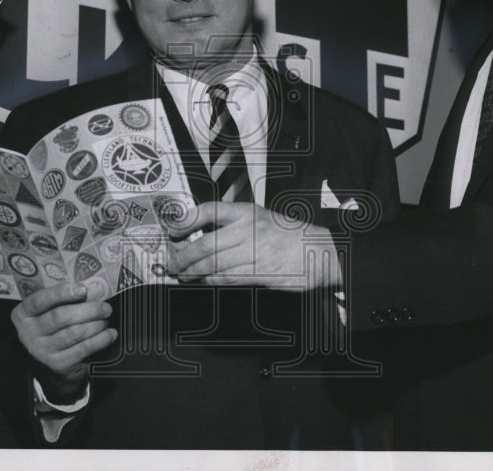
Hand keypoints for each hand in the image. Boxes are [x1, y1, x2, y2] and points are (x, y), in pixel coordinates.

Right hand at [11, 282, 116, 404]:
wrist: (46, 365)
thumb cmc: (51, 328)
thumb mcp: (46, 313)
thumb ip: (60, 301)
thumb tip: (92, 288)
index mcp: (23, 314)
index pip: (40, 300)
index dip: (62, 293)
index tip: (83, 289)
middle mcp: (28, 333)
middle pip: (61, 317)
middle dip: (88, 310)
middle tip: (106, 307)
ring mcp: (42, 351)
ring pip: (74, 333)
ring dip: (95, 324)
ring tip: (106, 320)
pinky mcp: (57, 364)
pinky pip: (83, 349)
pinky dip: (100, 340)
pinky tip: (110, 334)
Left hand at [166, 201, 341, 289]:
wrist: (320, 251)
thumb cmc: (290, 234)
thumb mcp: (263, 217)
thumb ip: (236, 224)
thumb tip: (203, 234)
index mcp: (248, 212)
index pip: (210, 211)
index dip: (187, 220)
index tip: (173, 230)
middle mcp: (250, 230)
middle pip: (206, 245)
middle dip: (185, 257)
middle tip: (173, 263)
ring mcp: (255, 252)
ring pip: (214, 265)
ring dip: (194, 272)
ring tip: (184, 275)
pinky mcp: (261, 273)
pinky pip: (229, 278)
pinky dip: (212, 281)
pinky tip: (205, 281)